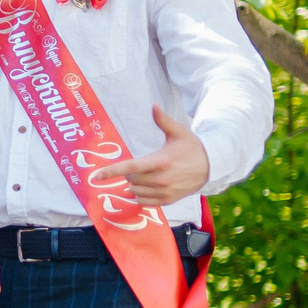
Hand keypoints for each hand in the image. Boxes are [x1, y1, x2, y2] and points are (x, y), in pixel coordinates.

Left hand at [96, 105, 210, 205]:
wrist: (211, 167)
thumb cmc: (192, 148)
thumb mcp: (179, 132)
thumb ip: (163, 121)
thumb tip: (154, 106)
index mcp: (161, 161)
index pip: (130, 168)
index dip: (111, 172)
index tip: (96, 176)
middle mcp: (161, 179)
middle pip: (130, 179)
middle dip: (131, 173)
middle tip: (144, 165)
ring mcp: (164, 192)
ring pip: (134, 191)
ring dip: (135, 184)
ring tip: (148, 175)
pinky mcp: (168, 201)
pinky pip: (143, 201)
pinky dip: (140, 195)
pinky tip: (148, 186)